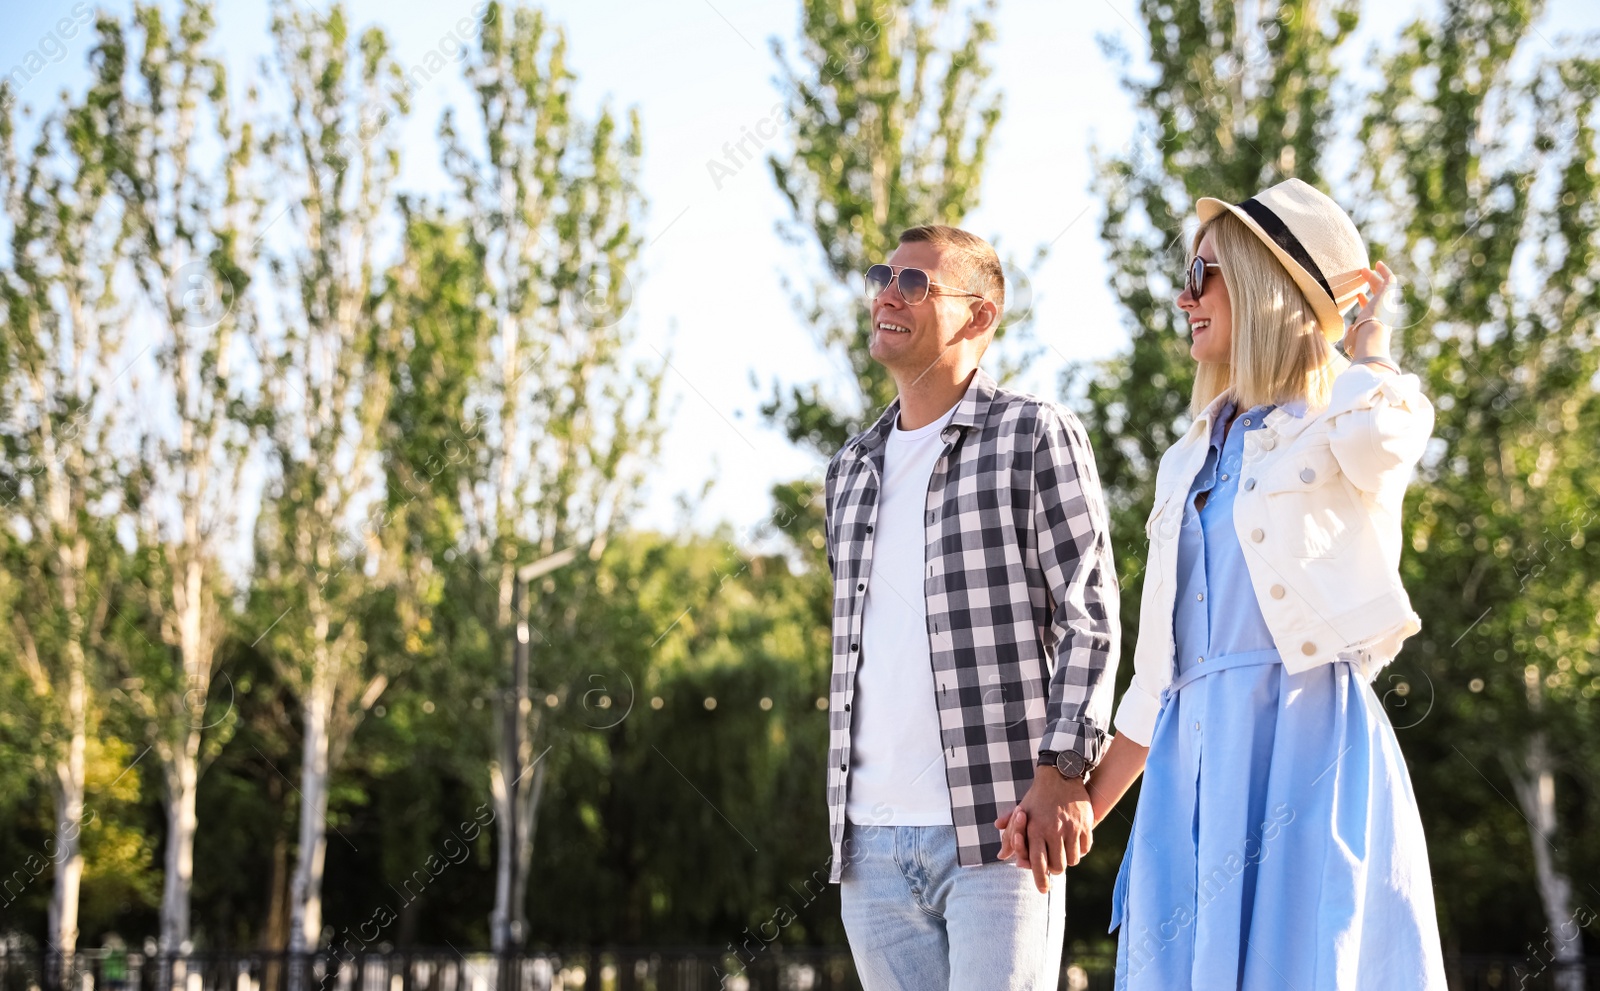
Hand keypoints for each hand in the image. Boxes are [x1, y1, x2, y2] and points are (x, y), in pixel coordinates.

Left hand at [993, 767, 1093, 892]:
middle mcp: (1053, 830)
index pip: (1037, 862)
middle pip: (1057, 866)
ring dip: (1068, 859)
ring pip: (1072, 860)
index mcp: (1035, 829)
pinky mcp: (1085, 825)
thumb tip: (1001, 855)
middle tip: (1054, 864)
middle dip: (1055, 869)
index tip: (1042, 890)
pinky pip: (1085, 849)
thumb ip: (1011, 836)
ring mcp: (1071, 828)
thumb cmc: (1037, 798)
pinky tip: (1074, 843)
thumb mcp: (1021, 813)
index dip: (1040, 879)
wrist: (1060, 776)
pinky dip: (1080, 850)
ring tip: (1063, 851)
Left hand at [1343, 261, 1395, 360]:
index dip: (1365, 301)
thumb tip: (1351, 331)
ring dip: (1374, 277)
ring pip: (1383, 286)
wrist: (1371, 338)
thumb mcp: (1353, 339)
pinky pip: (1389, 279)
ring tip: (1365, 269)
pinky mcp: (1388, 295)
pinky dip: (1385, 271)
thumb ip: (1352, 334)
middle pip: (1378, 295)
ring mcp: (1387, 303)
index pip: (1372, 310)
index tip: (1358, 295)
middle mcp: (1384, 312)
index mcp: (1376, 322)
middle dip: (1371, 284)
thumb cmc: (1360, 342)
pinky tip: (1378, 264)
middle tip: (1363, 275)